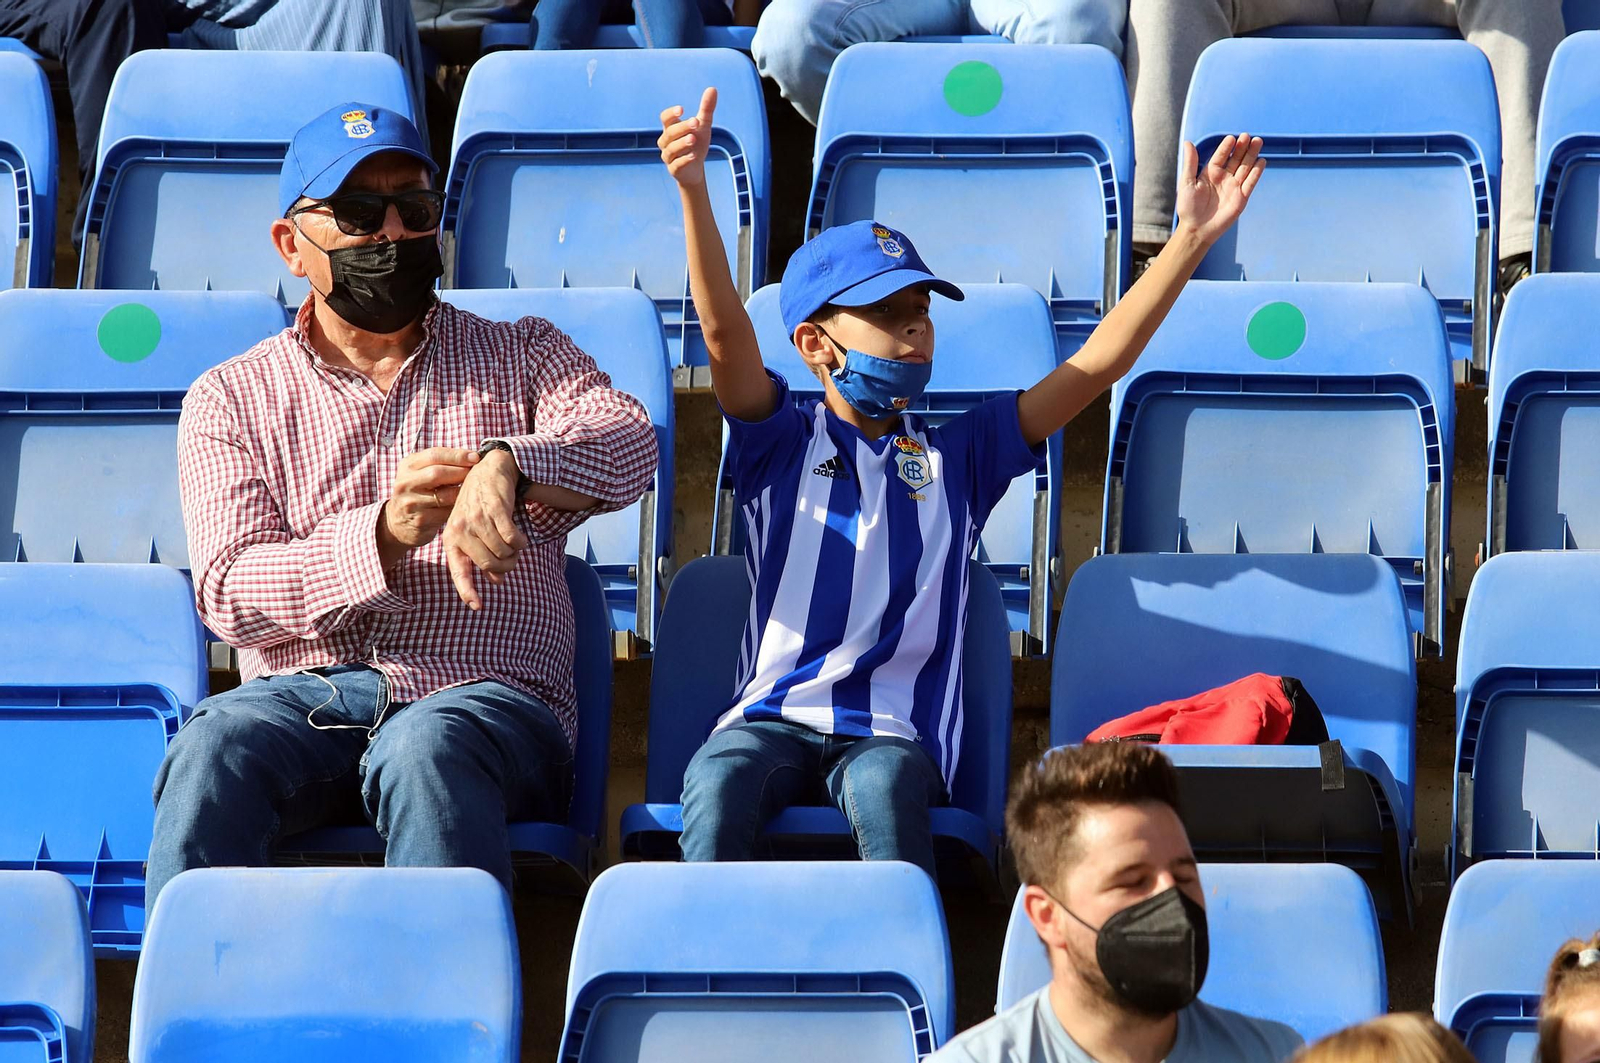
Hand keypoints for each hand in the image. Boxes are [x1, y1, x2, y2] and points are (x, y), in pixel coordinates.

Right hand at [379, 447, 479, 564]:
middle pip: (437, 473)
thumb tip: (473, 456)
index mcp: (408, 465)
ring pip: (445, 494)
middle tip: (478, 472)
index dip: (457, 455)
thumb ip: (441, 463)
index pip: (434, 455)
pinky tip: (466, 504)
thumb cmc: (419, 492)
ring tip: (475, 487)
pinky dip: (459, 506)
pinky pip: (447, 511)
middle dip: (461, 471)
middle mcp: (406, 483)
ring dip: (463, 490)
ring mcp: (411, 502)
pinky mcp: (420, 520)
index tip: (476, 456)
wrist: (399, 522)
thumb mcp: (422, 472)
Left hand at [443, 449, 529, 609]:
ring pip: (502, 552)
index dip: (467, 590)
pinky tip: (521, 538)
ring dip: (515, 554)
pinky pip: (512, 538)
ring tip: (517, 546)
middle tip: (513, 560)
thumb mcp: (476, 530)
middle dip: (506, 567)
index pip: (458, 570)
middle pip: (488, 564)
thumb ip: (483, 556)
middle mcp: (460, 530)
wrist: (489, 469)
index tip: (477, 607)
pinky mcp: (494, 510)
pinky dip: (520, 543)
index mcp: (452, 538)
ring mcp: (476, 519)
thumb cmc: (481, 503)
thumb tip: (495, 581)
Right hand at [658, 87, 716, 187]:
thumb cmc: (696, 143)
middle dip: (682, 127)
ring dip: (682, 143)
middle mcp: (666, 141)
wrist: (694, 169)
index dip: (671, 113)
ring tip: (693, 138)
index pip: (665, 118)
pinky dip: (684, 160)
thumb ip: (706, 108)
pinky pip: (676, 164)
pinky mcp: (674, 169)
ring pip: (671, 149)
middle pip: (670, 132)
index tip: (682, 109)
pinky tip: (693, 155)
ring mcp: (669, 156)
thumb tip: (713, 88)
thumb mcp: (703, 125)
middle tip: (696, 122)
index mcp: (671, 128)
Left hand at [1175, 133, 1265, 245]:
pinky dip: (1256, 172)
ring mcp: (1234, 187)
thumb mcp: (1186, 183)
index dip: (1226, 147)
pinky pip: (1250, 183)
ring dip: (1251, 155)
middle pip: (1236, 159)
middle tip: (1247, 136)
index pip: (1220, 156)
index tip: (1231, 138)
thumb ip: (1190, 163)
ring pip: (1245, 167)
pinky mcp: (1241, 197)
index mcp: (1210, 173)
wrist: (1197, 229)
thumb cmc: (1188, 208)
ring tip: (1257, 141)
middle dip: (1242, 148)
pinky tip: (1261, 161)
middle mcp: (1224, 178)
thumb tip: (1188, 142)